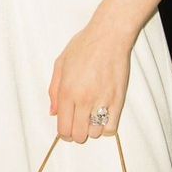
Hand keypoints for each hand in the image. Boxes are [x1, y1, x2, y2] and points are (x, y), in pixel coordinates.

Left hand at [48, 23, 132, 142]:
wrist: (108, 37)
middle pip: (79, 135)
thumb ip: (54, 90)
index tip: (65, 129)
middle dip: (76, 133)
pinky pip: (111, 128)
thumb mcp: (60, 64)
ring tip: (90, 116)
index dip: (63, 133)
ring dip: (91, 129)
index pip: (64, 128)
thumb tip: (53, 113)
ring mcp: (102, 101)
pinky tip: (102, 116)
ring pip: (95, 133)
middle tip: (77, 123)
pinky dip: (106, 127)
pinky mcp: (118, 101)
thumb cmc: (83, 46)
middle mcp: (84, 99)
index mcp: (67, 91)